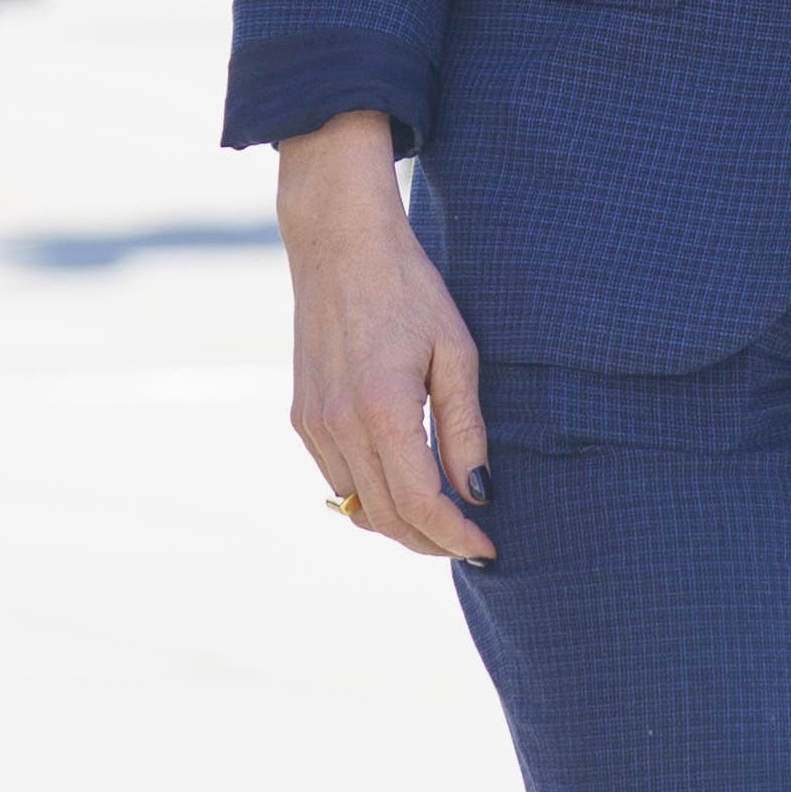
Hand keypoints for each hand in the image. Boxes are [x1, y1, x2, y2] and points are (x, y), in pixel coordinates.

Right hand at [278, 110, 495, 563]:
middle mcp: (339, 426)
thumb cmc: (408, 288)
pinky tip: (402, 478)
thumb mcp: (456, 352)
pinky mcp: (302, 416)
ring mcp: (313, 424)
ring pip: (357, 507)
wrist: (339, 242)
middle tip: (471, 541)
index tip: (489, 549)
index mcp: (382, 409)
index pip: (420, 505)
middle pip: (388, 518)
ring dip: (400, 523)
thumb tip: (477, 495)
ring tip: (442, 515)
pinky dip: (371, 495)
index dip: (457, 537)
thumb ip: (465, 430)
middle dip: (432, 541)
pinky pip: (337, 480)